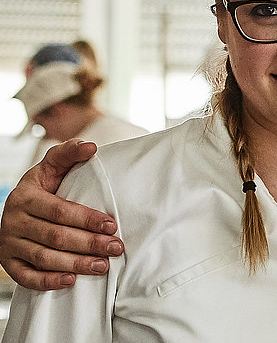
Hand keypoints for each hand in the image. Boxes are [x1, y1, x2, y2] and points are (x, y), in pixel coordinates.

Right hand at [0, 140, 123, 289]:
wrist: (17, 207)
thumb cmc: (42, 187)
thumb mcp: (51, 167)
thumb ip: (68, 153)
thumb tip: (90, 146)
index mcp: (25, 197)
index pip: (59, 211)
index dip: (87, 219)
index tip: (112, 225)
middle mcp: (14, 222)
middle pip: (55, 236)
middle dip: (89, 244)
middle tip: (115, 248)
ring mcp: (9, 244)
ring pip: (44, 258)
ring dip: (76, 264)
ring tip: (102, 265)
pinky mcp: (9, 263)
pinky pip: (27, 277)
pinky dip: (49, 281)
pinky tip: (71, 280)